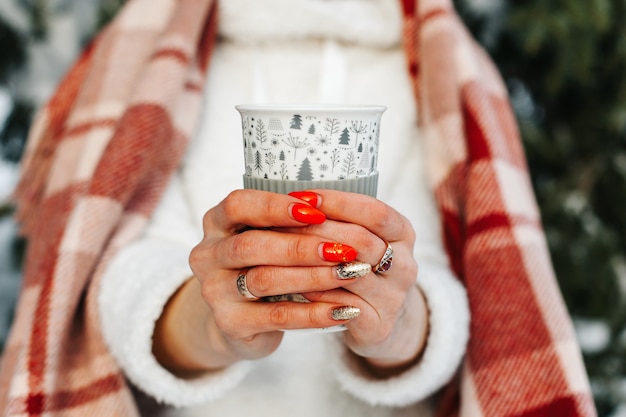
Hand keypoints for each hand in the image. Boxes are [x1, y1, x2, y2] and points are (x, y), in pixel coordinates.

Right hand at [158, 190, 370, 372]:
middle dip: (301, 246)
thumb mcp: (267, 236)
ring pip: (264, 280)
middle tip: (343, 248)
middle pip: (251, 245)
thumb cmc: (262, 264)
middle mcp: (208, 255)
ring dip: (313, 276)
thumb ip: (288, 222)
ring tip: (349, 273)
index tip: (317, 211)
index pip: (238, 205)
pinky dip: (314, 313)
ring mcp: (215, 292)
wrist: (240, 320)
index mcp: (216, 222)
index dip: (276, 206)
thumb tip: (334, 208)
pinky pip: (276, 317)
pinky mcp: (230, 324)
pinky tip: (342, 309)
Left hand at [281, 190, 428, 375]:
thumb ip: (339, 218)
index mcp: (403, 233)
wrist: (380, 319)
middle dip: (316, 229)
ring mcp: (393, 298)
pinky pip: (340, 306)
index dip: (338, 202)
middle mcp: (405, 265)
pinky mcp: (378, 326)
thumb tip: (295, 198)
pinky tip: (292, 285)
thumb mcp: (362, 236)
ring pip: (347, 274)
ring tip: (278, 251)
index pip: (375, 212)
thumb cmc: (361, 266)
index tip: (302, 197)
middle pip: (360, 240)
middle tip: (279, 223)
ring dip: (309, 262)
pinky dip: (314, 294)